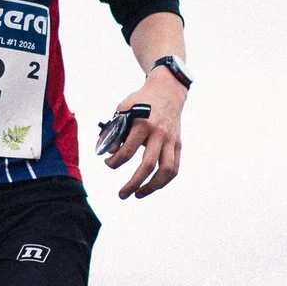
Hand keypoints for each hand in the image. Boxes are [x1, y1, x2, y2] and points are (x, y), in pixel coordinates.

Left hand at [103, 67, 185, 198]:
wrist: (167, 91)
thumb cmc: (141, 101)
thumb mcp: (123, 109)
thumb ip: (116, 130)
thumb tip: (111, 153)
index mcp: (143, 123)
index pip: (127, 151)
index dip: (114, 161)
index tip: (108, 162)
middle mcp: (159, 133)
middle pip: (147, 165)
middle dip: (133, 183)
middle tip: (122, 194)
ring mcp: (171, 140)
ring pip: (165, 170)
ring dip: (151, 187)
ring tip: (138, 194)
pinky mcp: (178, 144)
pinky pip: (174, 168)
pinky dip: (164, 181)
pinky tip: (152, 186)